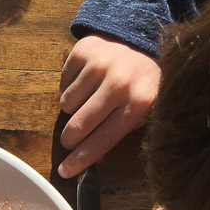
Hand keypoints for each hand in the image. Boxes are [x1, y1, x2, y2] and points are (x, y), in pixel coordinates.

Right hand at [57, 34, 159, 177]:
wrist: (143, 37)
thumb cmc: (143, 82)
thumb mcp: (147, 110)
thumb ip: (123, 133)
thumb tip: (93, 158)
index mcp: (139, 103)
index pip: (103, 140)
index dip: (81, 159)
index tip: (66, 171)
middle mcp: (118, 83)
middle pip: (78, 125)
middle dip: (69, 139)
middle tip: (70, 140)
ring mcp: (99, 65)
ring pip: (66, 104)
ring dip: (72, 107)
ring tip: (89, 99)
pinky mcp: (84, 51)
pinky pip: (62, 82)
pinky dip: (70, 86)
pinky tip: (86, 81)